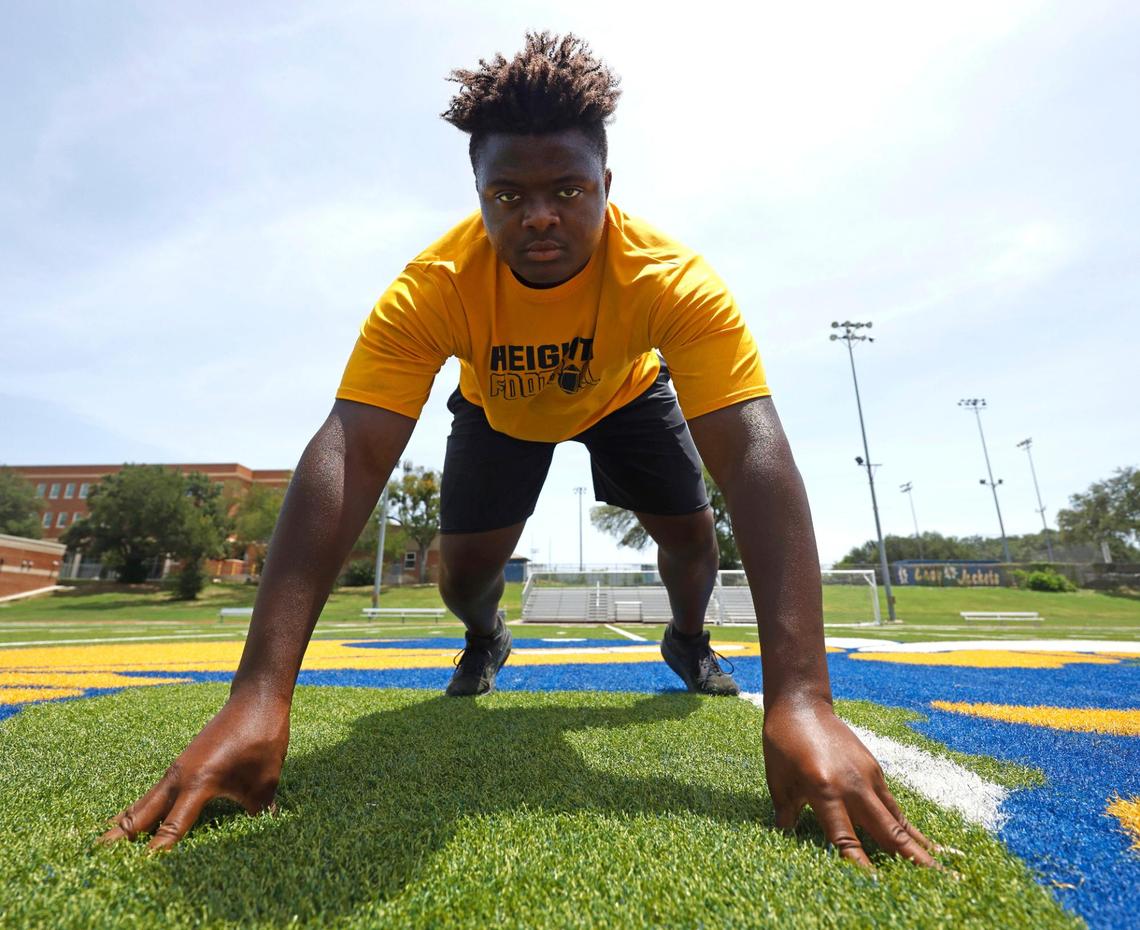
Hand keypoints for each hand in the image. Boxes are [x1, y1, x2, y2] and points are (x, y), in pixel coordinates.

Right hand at [99, 691, 289, 850]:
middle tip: (96, 856)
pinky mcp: (183, 763)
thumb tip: (261, 830)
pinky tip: (134, 815)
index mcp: (199, 783)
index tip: (141, 870)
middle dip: (121, 836)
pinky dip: (141, 807)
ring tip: (104, 841)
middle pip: (142, 813)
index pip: (173, 826)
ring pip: (145, 800)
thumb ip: (257, 810)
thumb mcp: (266, 780)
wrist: (256, 700)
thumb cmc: (261, 738)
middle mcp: (180, 777)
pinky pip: (156, 791)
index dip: (158, 850)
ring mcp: (179, 768)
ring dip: (126, 821)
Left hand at [762, 698, 936, 868]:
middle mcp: (852, 785)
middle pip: (887, 830)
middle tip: (938, 881)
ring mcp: (868, 775)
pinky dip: (906, 824)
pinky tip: (921, 842)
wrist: (802, 704)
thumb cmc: (782, 742)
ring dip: (917, 845)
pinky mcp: (874, 768)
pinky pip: (892, 803)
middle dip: (913, 859)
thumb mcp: (778, 780)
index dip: (860, 865)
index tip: (875, 887)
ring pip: (896, 818)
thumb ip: (786, 812)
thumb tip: (784, 836)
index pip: (846, 838)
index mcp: (824, 790)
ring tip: (942, 869)